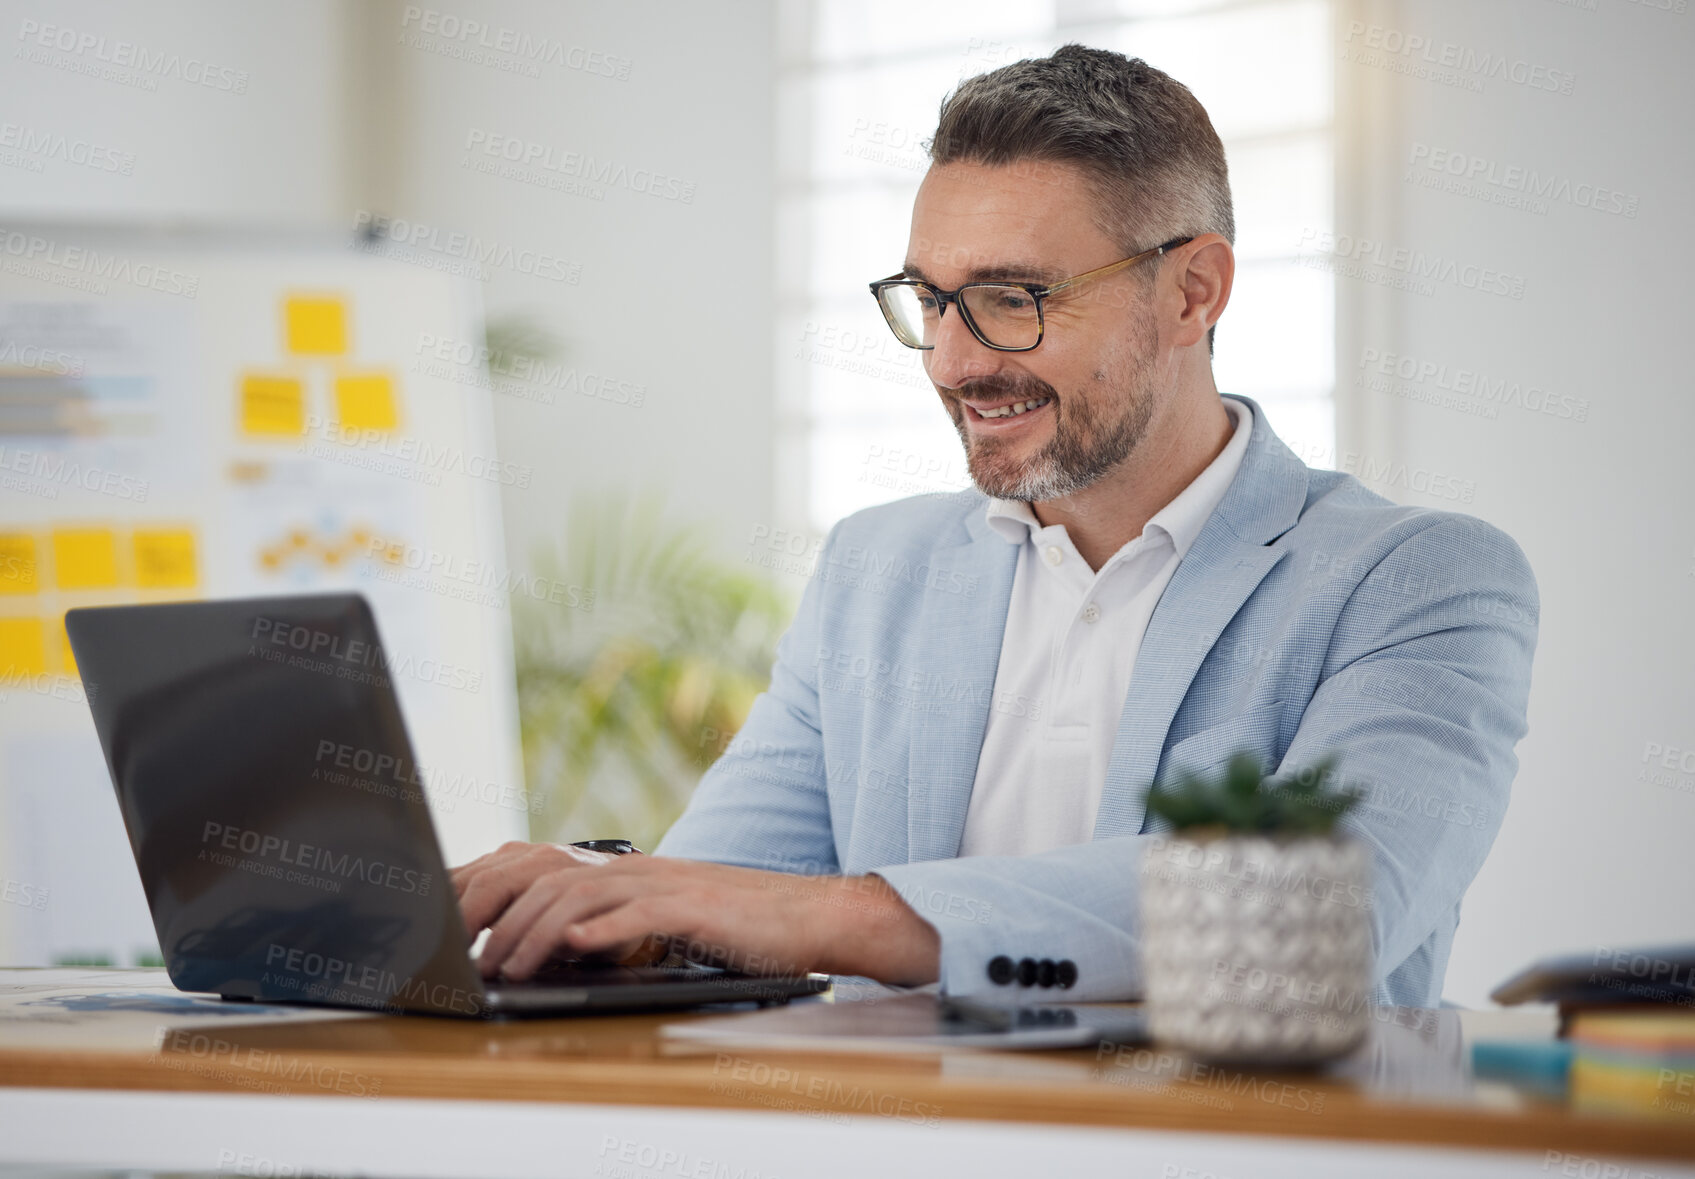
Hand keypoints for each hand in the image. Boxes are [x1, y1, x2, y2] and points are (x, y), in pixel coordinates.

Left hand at [451, 842, 938, 984]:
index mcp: (620, 868)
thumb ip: (606, 919)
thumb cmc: (732, 924)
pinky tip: (573, 946)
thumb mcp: (657, 918)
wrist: (804, 916)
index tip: (442, 917)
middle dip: (491, 909)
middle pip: (543, 873)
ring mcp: (663, 883)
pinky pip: (638, 915)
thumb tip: (548, 941)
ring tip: (503, 965)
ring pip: (579, 895)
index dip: (484, 885)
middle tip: (457, 948)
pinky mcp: (693, 908)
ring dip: (533, 932)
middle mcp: (633, 867)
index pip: (534, 865)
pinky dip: (600, 930)